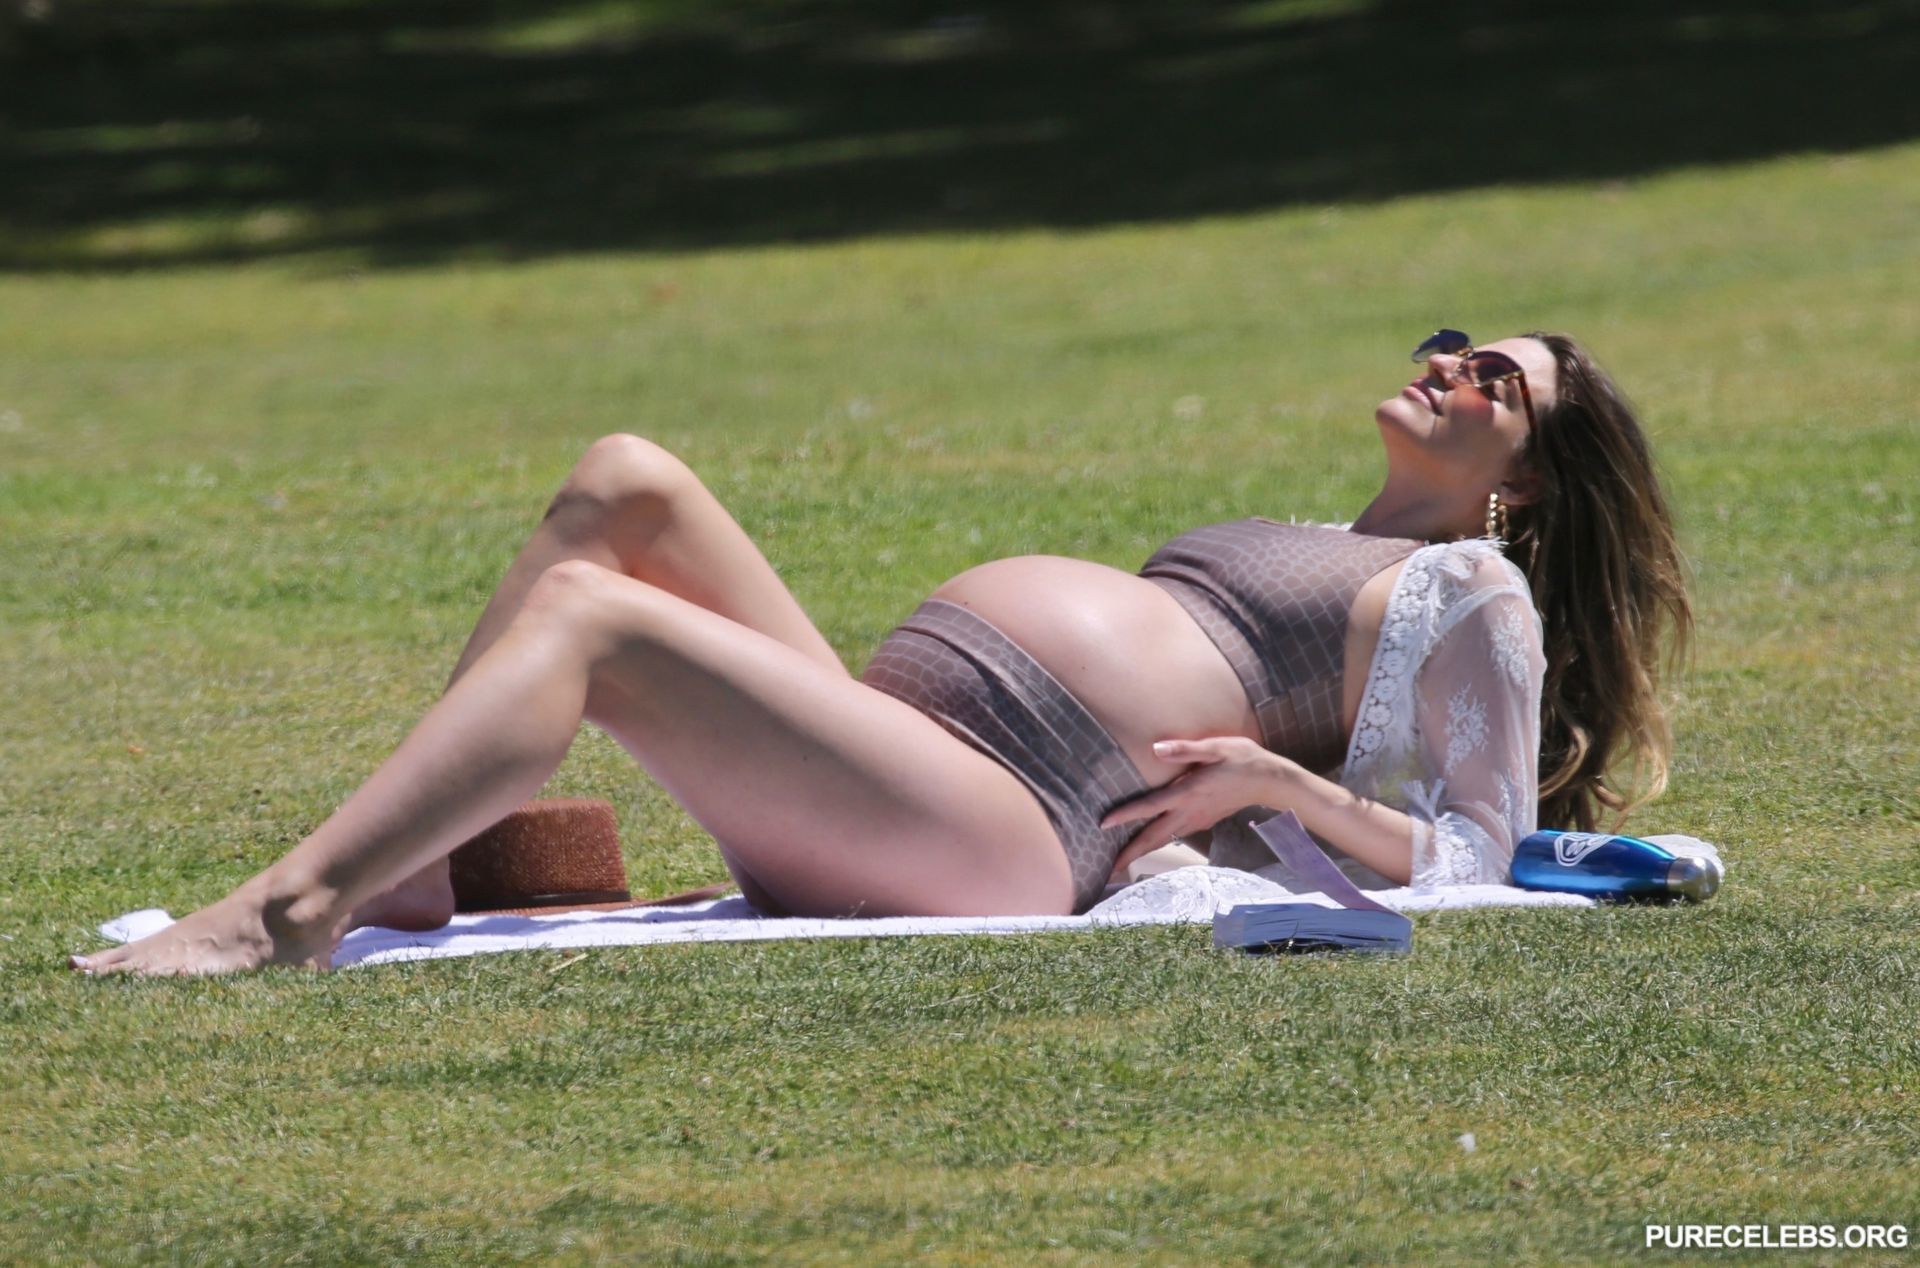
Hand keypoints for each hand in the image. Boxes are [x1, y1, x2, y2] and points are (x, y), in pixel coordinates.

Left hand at [1100, 736, 1298, 878]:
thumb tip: (1155, 748)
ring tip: (1121, 863)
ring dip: (1142, 851)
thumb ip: (1185, 749)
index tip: (1103, 825)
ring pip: (1164, 840)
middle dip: (1131, 854)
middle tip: (1108, 870)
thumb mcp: (1215, 747)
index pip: (1150, 807)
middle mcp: (1190, 812)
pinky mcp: (1203, 821)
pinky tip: (1147, 843)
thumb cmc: (1243, 759)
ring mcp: (1197, 820)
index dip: (1126, 815)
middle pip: (1154, 837)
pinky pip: (1174, 835)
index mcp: (1188, 793)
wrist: (1270, 782)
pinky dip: (1157, 842)